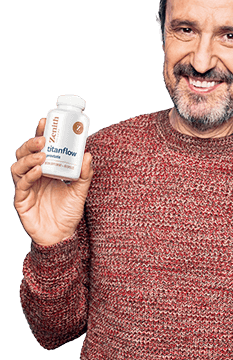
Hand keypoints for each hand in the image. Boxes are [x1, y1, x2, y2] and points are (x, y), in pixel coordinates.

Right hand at [12, 117, 92, 245]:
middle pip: (23, 154)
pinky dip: (29, 176)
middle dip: (30, 144)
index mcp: (44, 170)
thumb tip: (88, 154)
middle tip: (43, 140)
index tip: (45, 122)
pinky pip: (22, 185)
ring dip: (28, 159)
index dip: (39, 134)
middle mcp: (32, 176)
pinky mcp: (22, 201)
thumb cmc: (67, 214)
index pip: (38, 148)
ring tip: (41, 156)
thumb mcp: (80, 192)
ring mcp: (25, 188)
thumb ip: (84, 175)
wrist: (62, 237)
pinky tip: (39, 172)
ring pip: (17, 167)